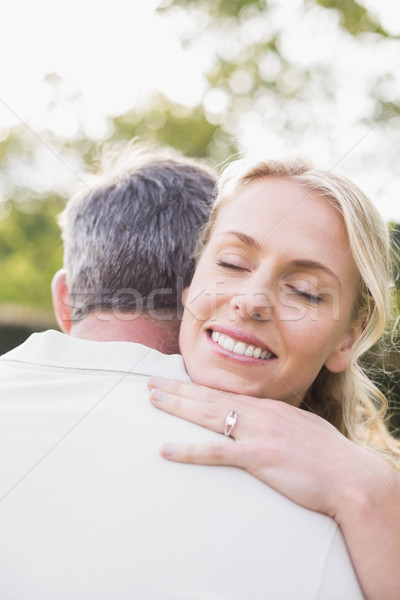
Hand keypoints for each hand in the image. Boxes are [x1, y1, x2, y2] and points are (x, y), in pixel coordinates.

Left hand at [147, 377, 390, 520]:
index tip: (174, 382)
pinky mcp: (260, 458)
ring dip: (177, 407)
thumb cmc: (329, 456)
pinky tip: (166, 450)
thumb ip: (277, 423)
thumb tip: (261, 421)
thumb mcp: (301, 429)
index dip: (196, 388)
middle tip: (150, 383)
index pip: (224, 393)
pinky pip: (217, 453)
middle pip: (210, 398)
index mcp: (269, 407)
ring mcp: (259, 434)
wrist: (352, 477)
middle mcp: (260, 414)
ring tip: (152, 400)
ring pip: (209, 415)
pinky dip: (189, 451)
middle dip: (178, 390)